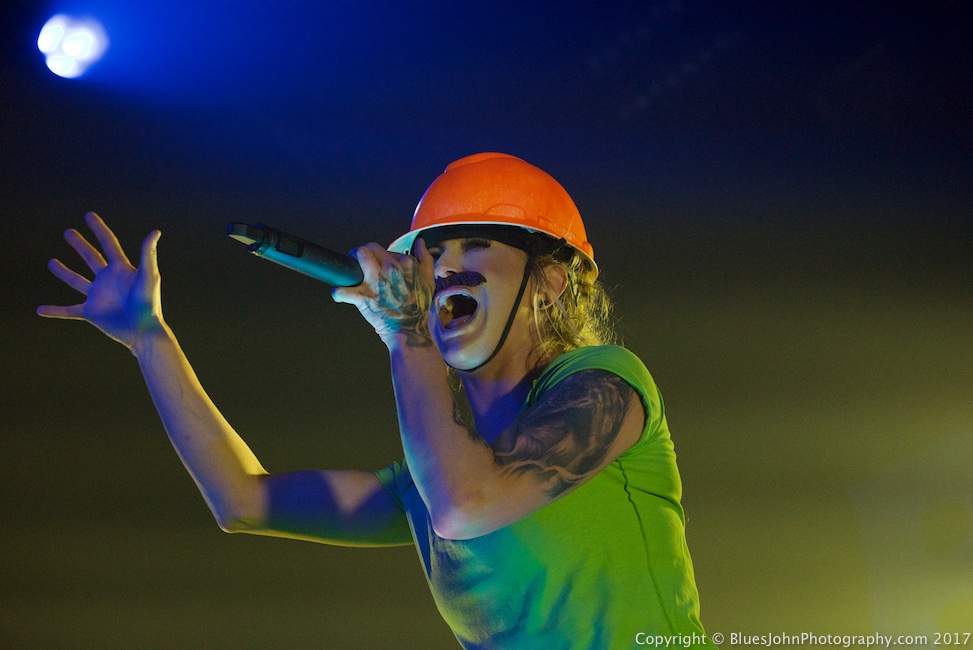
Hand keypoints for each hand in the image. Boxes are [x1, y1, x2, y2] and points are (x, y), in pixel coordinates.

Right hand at [37, 212, 164, 349]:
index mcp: (121, 269)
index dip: (99, 229)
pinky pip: (68, 311)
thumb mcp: (148, 276)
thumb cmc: (149, 303)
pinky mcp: (91, 313)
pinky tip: (40, 310)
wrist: (143, 331)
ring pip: (76, 281)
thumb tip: (155, 231)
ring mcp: (98, 296)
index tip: (89, 215)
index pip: (108, 243)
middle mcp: (108, 280)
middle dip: (80, 245)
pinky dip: (55, 310)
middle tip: (68, 232)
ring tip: (51, 262)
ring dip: (64, 272)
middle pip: (91, 258)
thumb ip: (148, 254)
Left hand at [332, 239, 435, 347]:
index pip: (386, 250)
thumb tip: (420, 242)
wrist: (409, 331)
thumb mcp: (428, 281)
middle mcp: (391, 269)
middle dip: (362, 254)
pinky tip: (340, 295)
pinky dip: (339, 293)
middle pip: (369, 248)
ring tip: (349, 271)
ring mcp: (376, 283)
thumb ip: (425, 259)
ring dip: (350, 262)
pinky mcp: (364, 298)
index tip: (377, 266)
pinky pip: (343, 291)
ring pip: (358, 255)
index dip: (379, 257)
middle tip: (360, 264)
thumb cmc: (417, 308)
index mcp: (406, 264)